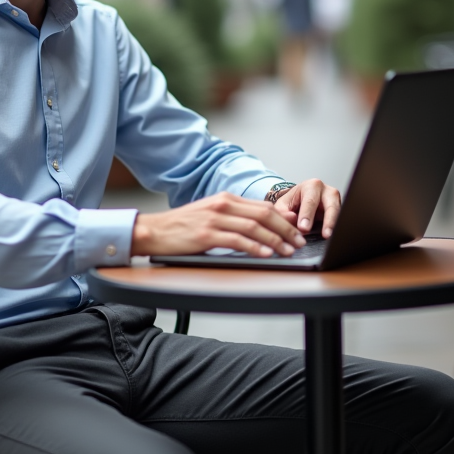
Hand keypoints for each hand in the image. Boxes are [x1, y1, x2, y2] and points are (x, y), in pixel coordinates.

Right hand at [132, 193, 304, 257]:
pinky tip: (266, 254)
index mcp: (225, 199)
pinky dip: (255, 247)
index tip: (297, 230)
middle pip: (263, 215)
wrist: (154, 231)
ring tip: (288, 251)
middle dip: (285, 229)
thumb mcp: (210, 215)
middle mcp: (222, 205)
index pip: (262, 206)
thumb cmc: (182, 226)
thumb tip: (261, 225)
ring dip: (275, 240)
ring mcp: (214, 219)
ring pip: (254, 227)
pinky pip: (237, 240)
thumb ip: (234, 217)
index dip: (284, 219)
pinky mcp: (206, 235)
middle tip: (299, 242)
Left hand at [274, 178, 341, 237]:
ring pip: (339, 212)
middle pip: (330, 205)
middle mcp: (326, 191)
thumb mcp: (283, 205)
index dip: (307, 215)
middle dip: (327, 220)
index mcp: (311, 186)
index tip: (304, 228)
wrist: (302, 201)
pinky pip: (341, 219)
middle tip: (324, 234)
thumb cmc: (294, 202)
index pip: (310, 201)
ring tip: (330, 236)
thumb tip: (291, 218)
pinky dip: (338, 228)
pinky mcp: (340, 210)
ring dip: (335, 225)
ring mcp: (336, 200)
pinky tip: (335, 236)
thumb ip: (283, 212)